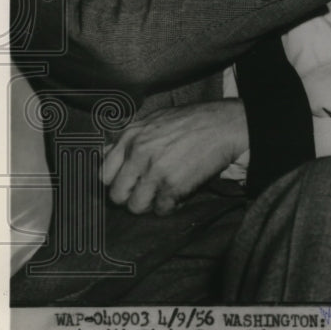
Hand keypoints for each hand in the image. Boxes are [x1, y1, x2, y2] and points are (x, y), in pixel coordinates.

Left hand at [101, 100, 247, 215]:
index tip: (130, 184)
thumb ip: (129, 137)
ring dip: (151, 205)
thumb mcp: (155, 119)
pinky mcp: (173, 185)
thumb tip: (105, 154)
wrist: (226, 125)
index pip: (104, 174)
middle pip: (117, 195)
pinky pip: (162, 210)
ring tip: (165, 194)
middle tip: (149, 192)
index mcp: (130, 136)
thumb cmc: (194, 121)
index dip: (117, 182)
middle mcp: (137, 153)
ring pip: (136, 207)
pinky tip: (180, 194)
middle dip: (132, 197)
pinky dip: (172, 206)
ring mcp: (154, 170)